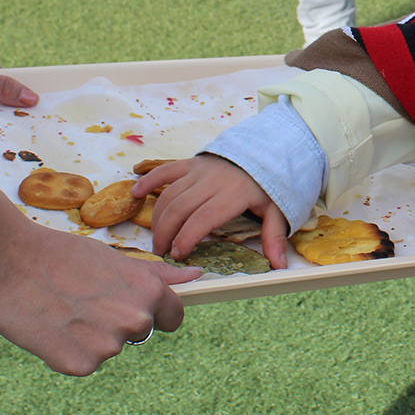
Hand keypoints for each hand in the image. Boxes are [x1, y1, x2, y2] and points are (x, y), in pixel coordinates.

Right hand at [0, 142, 203, 374]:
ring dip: (88, 338)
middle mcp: (136, 320)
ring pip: (106, 349)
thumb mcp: (115, 259)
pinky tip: (50, 328)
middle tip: (81, 301)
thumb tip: (198, 276)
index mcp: (149, 293)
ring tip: (62, 310)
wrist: (8, 261)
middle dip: (114, 323)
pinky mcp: (79, 365)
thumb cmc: (61, 255)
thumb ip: (157, 276)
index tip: (127, 306)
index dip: (152, 313)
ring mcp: (108, 346)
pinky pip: (81, 364)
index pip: (172, 318)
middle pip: (137, 334)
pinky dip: (65, 352)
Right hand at [134, 155, 291, 267]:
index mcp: (233, 195)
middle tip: (161, 253)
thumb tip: (279, 266)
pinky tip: (135, 194)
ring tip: (156, 239)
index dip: (187, 237)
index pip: (204, 218)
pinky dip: (149, 181)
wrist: (265, 148)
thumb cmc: (268, 185)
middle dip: (166, 233)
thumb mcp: (277, 210)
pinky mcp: (190, 162)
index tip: (177, 255)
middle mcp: (212, 181)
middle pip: (181, 208)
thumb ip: (273, 237)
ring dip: (158, 218)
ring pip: (170, 194)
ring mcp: (199, 169)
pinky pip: (165, 170)